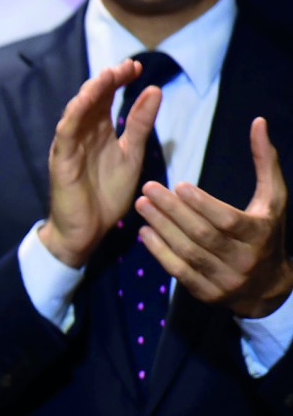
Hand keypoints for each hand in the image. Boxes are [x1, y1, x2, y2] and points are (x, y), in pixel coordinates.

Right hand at [39, 59, 159, 266]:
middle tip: (127, 65)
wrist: (86, 231)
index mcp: (99, 132)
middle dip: (108, 80)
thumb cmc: (105, 195)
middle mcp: (83, 133)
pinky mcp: (61, 160)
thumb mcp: (131, 155)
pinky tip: (86, 100)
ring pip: (77, 111)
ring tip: (107, 75)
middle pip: (92, 98)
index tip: (137, 67)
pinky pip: (66, 132)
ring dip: (91, 92)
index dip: (120, 80)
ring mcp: (70, 145)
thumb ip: (139, 124)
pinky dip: (75, 114)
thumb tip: (154, 90)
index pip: (107, 97)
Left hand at [138, 117, 292, 317]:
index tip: (178, 184)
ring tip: (141, 205)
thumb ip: (265, 162)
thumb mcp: (273, 198)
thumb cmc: (267, 231)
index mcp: (259, 235)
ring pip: (187, 253)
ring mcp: (224, 280)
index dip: (202, 203)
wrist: (267, 286)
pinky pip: (178, 272)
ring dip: (161, 228)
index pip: (227, 220)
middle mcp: (243, 260)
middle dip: (173, 211)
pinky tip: (144, 232)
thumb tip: (258, 122)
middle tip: (148, 189)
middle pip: (202, 235)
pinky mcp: (206, 294)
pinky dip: (159, 252)